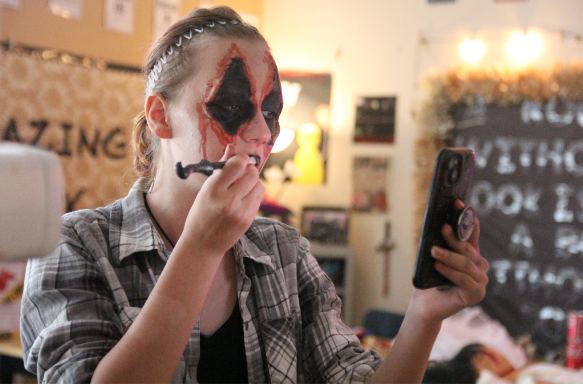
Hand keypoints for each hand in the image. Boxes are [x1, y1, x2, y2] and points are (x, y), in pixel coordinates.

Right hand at [180, 145, 263, 255]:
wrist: (202, 244)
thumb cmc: (201, 213)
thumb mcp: (206, 188)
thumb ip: (221, 167)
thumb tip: (233, 146)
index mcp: (213, 189)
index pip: (237, 164)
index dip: (240, 159)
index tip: (238, 161)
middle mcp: (228, 200)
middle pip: (251, 173)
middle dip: (248, 170)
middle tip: (240, 174)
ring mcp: (241, 211)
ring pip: (259, 184)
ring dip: (252, 182)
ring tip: (241, 188)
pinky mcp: (249, 219)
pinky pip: (259, 197)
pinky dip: (254, 194)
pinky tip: (243, 198)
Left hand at [410, 200, 488, 321]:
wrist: (424, 305)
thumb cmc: (429, 280)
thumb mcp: (434, 258)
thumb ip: (440, 243)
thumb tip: (438, 222)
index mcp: (471, 257)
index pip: (471, 235)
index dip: (467, 219)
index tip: (458, 203)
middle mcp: (479, 268)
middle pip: (469, 249)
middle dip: (455, 238)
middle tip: (443, 228)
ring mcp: (480, 282)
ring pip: (466, 264)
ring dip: (449, 256)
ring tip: (433, 251)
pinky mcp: (476, 295)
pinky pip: (463, 280)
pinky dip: (450, 272)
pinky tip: (438, 266)